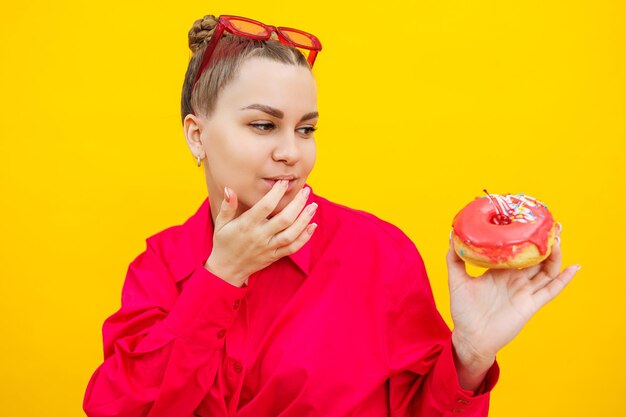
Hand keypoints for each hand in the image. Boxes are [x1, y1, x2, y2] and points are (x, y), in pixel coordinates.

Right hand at [205, 180, 317, 286]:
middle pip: (284, 219)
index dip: (276, 193)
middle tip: (306, 190)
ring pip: (291, 234)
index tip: (284, 181)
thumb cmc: (223, 243)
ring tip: (313, 206)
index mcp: (246, 225)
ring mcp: (268, 247)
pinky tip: (312, 226)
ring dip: (304, 219)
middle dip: (297, 204)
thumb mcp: (221, 223)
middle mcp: (260, 236)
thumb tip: (229, 189)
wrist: (226, 270)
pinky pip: (292, 248)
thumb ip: (227, 206)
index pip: (265, 206)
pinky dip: (305, 238)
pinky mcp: (274, 256)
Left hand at [447, 229, 579, 367]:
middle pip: (534, 258)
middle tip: (550, 225)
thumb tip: (452, 236)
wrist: (470, 337)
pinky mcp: (531, 304)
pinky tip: (574, 268)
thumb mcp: (457, 280)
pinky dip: (564, 280)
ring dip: (555, 256)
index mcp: (499, 272)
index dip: (523, 239)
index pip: (515, 252)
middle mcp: (514, 280)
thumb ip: (455, 259)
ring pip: (546, 271)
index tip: (528, 222)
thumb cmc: (463, 311)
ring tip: (558, 239)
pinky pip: (551, 290)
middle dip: (543, 243)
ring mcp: (524, 291)